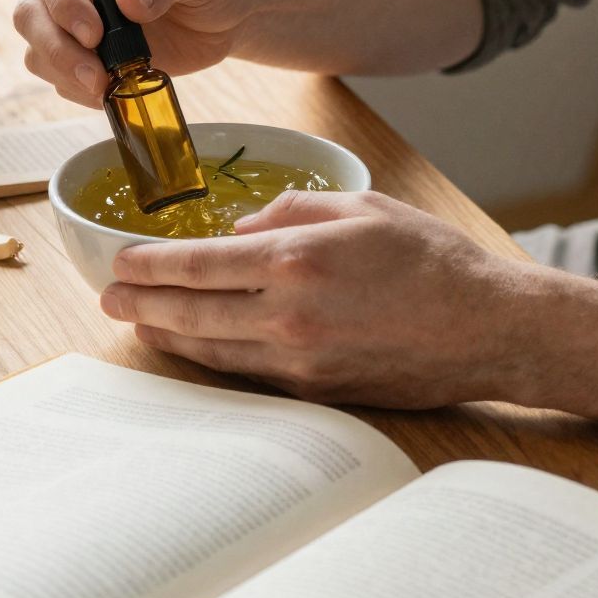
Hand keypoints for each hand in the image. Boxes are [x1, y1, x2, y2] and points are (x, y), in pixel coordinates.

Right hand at [13, 0, 255, 106]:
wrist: (233, 10)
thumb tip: (126, 0)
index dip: (62, 2)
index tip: (94, 34)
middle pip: (31, 11)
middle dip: (56, 48)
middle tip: (96, 76)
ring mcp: (74, 15)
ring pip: (37, 47)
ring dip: (65, 73)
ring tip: (109, 87)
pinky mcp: (85, 51)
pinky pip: (60, 75)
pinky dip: (79, 89)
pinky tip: (113, 91)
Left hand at [100, 188, 552, 407]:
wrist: (487, 326)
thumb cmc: (430, 259)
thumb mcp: (359, 205)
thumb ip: (290, 210)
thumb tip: (240, 229)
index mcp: (296, 259)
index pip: (198, 264)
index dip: (149, 267)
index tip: (119, 264)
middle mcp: (289, 315)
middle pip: (191, 315)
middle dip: (142, 307)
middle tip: (110, 301)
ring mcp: (300, 362)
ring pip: (213, 352)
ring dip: (169, 339)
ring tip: (141, 325)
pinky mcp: (317, 393)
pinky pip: (249, 375)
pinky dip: (215, 361)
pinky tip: (198, 349)